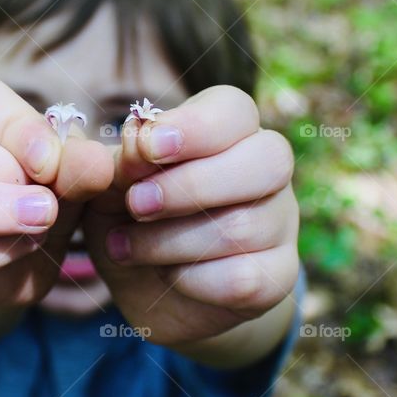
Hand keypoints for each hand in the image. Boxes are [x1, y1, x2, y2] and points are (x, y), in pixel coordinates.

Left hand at [83, 85, 299, 345]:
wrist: (145, 285)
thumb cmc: (132, 215)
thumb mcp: (115, 183)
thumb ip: (127, 159)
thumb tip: (140, 138)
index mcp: (230, 130)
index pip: (235, 110)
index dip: (195, 127)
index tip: (149, 147)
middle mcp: (268, 170)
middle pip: (266, 161)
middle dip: (191, 185)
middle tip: (135, 204)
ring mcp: (280, 223)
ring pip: (242, 226)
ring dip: (169, 240)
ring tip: (123, 245)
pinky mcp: (278, 275)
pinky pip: (244, 279)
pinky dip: (190, 279)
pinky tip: (164, 275)